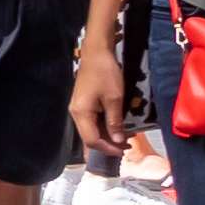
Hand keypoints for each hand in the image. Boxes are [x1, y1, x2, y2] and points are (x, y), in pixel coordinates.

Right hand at [69, 40, 128, 162]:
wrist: (96, 54)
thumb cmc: (105, 74)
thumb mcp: (114, 99)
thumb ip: (115, 121)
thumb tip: (118, 141)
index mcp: (81, 114)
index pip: (92, 140)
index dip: (108, 148)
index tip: (125, 150)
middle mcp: (76, 114)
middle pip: (90, 137)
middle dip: (108, 144)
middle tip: (128, 144)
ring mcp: (78, 109)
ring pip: (91, 130)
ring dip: (107, 136)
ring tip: (125, 136)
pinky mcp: (83, 104)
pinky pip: (92, 122)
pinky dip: (104, 127)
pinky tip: (116, 126)